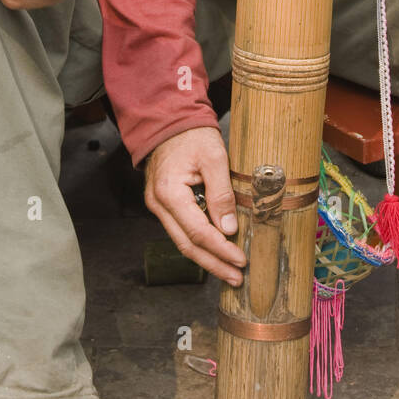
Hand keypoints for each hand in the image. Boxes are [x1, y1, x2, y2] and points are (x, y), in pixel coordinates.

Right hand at [144, 128, 246, 284]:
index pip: (198, 232)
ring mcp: (158, 206)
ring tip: (229, 271)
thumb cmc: (191, 135)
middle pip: (187, 245)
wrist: (169, 121)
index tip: (241, 260)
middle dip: (214, 264)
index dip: (221, 249)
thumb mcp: (214, 157)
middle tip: (236, 278)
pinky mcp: (164, 205)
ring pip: (182, 241)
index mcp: (169, 192)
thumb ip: (222, 193)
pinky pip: (181, 230)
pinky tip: (216, 251)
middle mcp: (158, 204)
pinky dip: (199, 243)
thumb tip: (229, 229)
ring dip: (207, 258)